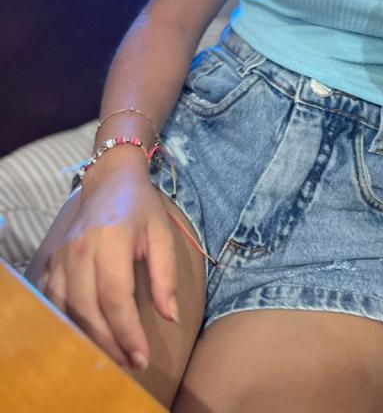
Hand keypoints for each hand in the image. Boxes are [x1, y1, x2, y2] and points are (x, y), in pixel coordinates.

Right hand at [43, 153, 177, 370]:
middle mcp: (81, 249)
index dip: (128, 332)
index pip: (115, 297)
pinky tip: (88, 334)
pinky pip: (54, 301)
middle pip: (90, 309)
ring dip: (90, 338)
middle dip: (111, 343)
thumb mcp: (162, 233)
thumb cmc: (141, 207)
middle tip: (131, 363)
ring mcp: (62, 256)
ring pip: (69, 309)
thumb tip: (169, 316)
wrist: (110, 180)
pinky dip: (69, 323)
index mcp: (111, 239)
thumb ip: (166, 274)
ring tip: (114, 355)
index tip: (142, 357)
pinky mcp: (52, 262)